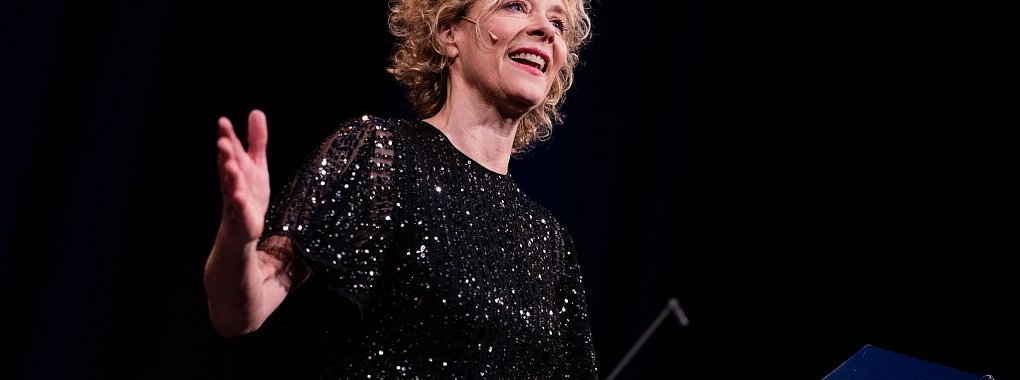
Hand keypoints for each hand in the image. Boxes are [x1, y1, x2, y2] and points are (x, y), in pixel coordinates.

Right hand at [216, 109, 270, 243]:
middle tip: (223, 141)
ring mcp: (235, 198)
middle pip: (227, 165)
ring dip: (230, 176)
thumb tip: (255, 111)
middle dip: (225, 154)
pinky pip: (239, 209)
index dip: (227, 136)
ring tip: (231, 165)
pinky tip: (238, 197)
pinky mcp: (241, 215)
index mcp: (235, 166)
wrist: (244, 225)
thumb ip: (256, 139)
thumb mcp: (256, 163)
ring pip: (231, 186)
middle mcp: (232, 180)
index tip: (223, 122)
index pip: (230, 149)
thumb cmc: (249, 191)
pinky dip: (239, 203)